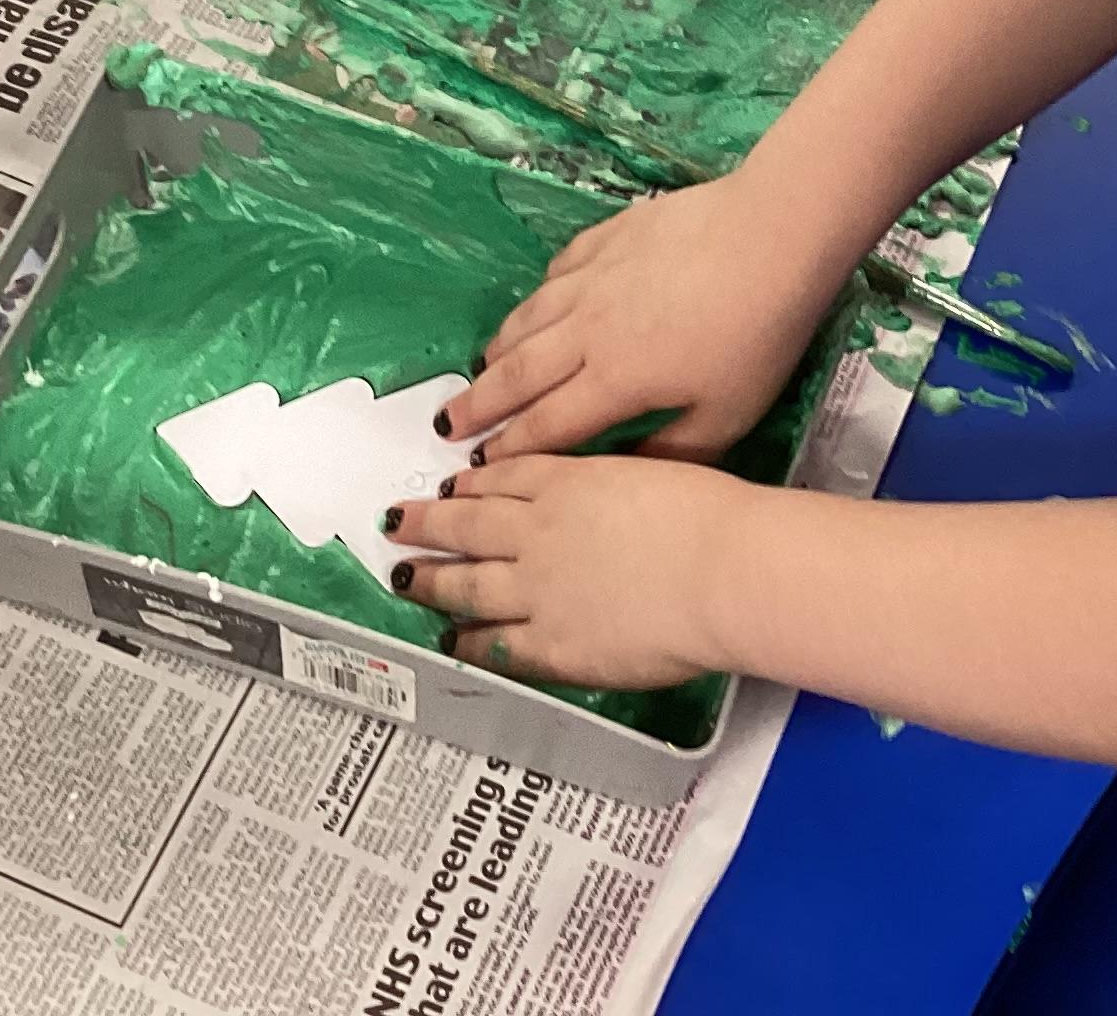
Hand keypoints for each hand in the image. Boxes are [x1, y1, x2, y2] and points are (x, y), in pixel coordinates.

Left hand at [392, 454, 744, 689]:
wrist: (719, 571)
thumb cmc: (705, 514)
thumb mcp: (648, 471)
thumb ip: (608, 483)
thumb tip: (594, 492)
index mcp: (567, 482)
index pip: (503, 478)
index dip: (470, 481)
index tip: (449, 484)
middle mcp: (540, 531)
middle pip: (469, 524)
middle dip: (429, 524)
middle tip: (396, 523)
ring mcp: (538, 589)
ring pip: (469, 581)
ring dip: (432, 579)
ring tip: (403, 578)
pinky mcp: (551, 645)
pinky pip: (497, 643)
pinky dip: (469, 640)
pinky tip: (453, 640)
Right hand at [444, 172, 848, 461]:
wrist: (773, 233)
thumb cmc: (757, 333)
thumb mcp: (726, 413)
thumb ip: (671, 452)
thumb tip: (625, 479)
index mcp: (614, 379)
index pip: (547, 424)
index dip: (509, 450)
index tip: (476, 468)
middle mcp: (588, 329)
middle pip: (520, 372)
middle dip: (479, 404)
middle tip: (444, 424)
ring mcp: (595, 276)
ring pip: (531, 317)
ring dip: (500, 347)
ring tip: (480, 366)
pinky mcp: (610, 236)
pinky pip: (559, 270)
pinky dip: (540, 294)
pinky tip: (539, 301)